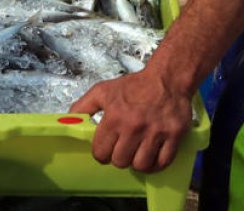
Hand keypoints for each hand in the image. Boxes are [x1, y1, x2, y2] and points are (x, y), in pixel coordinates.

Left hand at [70, 68, 193, 172]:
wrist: (167, 78)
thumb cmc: (134, 86)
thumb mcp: (103, 91)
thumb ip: (83, 106)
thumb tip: (69, 121)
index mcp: (114, 117)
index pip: (101, 152)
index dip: (101, 154)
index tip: (106, 150)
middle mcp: (134, 126)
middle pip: (120, 161)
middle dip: (119, 158)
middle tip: (123, 149)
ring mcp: (156, 132)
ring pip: (141, 165)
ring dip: (137, 163)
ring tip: (137, 154)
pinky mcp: (174, 136)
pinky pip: (163, 162)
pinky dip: (156, 164)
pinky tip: (152, 156)